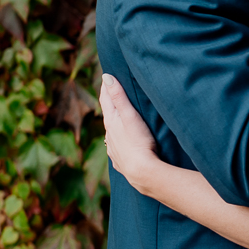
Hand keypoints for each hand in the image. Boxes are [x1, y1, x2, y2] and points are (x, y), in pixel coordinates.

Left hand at [99, 74, 160, 195]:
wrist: (142, 172)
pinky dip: (118, 139)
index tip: (107, 76)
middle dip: (110, 103)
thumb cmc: (139, 142)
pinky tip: (122, 142)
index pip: (105, 99)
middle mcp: (109, 134)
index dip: (106, 87)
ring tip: (120, 117)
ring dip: (115, 122)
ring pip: (111, 131)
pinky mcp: (120, 160)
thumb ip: (119, 97)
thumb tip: (106, 77)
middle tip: (113, 92)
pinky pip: (117, 146)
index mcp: (111, 122)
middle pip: (107, 115)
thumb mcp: (130, 116)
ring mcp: (113, 148)